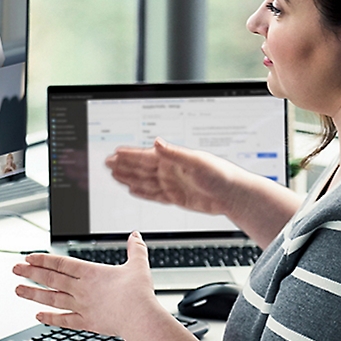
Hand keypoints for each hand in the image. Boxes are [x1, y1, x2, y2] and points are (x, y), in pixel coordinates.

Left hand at [13, 231, 160, 337]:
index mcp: (90, 273)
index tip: (28, 257)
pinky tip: (37, 316)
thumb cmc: (139, 293)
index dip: (43, 259)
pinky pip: (64, 320)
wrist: (140, 317)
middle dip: (30, 273)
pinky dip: (50, 318)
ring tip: (17, 290)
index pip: (60, 263)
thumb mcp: (138, 265)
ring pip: (52, 298)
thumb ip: (135, 249)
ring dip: (33, 294)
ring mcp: (81, 306)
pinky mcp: (87, 322)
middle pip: (50, 278)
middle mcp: (81, 288)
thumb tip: (136, 235)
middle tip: (14, 269)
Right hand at [105, 137, 234, 215]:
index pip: (145, 156)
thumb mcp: (196, 161)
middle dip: (123, 165)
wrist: (234, 195)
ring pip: (144, 181)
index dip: (129, 155)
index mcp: (172, 159)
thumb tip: (156, 142)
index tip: (114, 152)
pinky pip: (154, 195)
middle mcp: (170, 170)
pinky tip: (133, 189)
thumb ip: (174, 153)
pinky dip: (142, 192)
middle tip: (107, 163)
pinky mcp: (176, 197)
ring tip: (114, 175)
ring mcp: (172, 184)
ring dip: (129, 178)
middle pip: (141, 168)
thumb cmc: (220, 174)